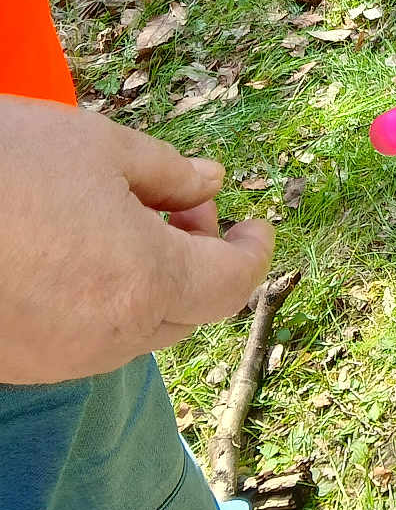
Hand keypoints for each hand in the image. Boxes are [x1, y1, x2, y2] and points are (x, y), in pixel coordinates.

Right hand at [0, 97, 274, 383]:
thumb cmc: (0, 164)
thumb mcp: (99, 147)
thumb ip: (169, 173)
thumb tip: (212, 181)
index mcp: (144, 283)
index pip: (232, 284)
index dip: (254, 251)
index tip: (256, 222)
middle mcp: (105, 338)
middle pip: (189, 313)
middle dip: (202, 262)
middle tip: (183, 208)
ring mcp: (54, 359)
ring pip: (135, 331)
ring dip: (152, 283)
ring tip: (123, 221)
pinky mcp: (13, 362)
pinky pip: (81, 341)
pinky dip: (101, 302)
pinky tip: (74, 252)